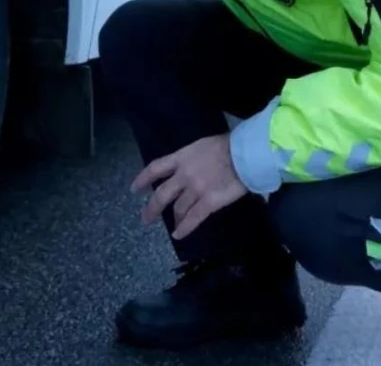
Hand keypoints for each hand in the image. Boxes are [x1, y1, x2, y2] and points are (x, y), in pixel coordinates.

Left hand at [130, 134, 247, 239]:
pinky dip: (184, 229)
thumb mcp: (202, 146)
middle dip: (151, 208)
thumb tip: (190, 168)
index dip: (143, 179)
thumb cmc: (229, 145)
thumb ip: (192, 158)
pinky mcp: (209, 202)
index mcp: (181, 157)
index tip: (135, 189)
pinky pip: (193, 219)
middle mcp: (184, 175)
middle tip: (145, 218)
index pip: (155, 168)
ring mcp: (195, 189)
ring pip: (178, 208)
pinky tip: (178, 235)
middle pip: (162, 194)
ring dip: (174, 219)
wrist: (245, 154)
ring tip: (172, 226)